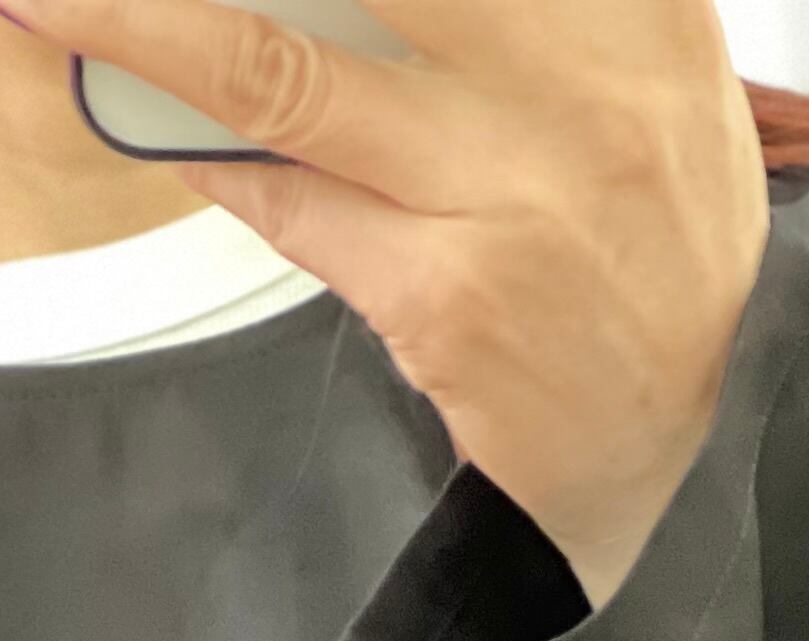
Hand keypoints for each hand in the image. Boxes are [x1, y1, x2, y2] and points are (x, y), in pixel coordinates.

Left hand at [3, 0, 770, 604]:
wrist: (672, 430)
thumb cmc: (644, 225)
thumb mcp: (655, 70)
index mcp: (635, 12)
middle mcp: (575, 88)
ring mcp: (503, 195)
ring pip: (283, 70)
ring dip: (144, 22)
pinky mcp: (445, 294)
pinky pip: (287, 198)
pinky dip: (205, 145)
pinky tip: (136, 103)